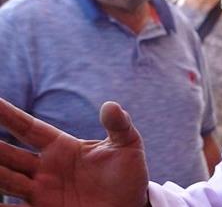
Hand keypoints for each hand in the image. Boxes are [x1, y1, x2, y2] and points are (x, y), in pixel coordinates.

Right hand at [0, 98, 148, 206]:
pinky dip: (2, 206)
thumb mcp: (128, 145)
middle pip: (8, 154)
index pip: (27, 128)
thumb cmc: (128, 175)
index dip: (8, 115)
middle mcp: (45, 169)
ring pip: (6, 181)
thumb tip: (111, 105)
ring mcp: (42, 193)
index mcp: (61, 147)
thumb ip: (119, 125)